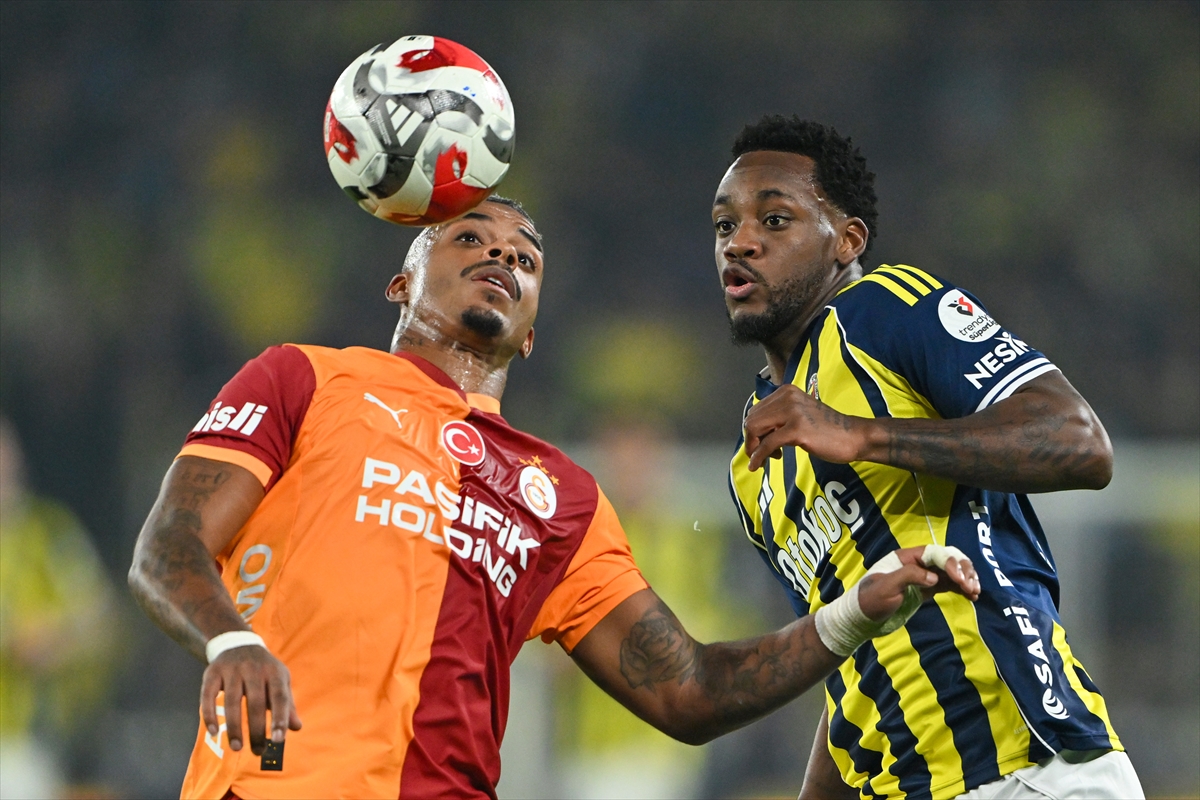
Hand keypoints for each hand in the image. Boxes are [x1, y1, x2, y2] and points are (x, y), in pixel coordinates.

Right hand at [201, 645, 301, 754]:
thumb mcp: (280, 681)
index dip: (280, 718)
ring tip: (237, 747)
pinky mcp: (212, 673)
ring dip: (234, 727)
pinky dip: (209, 714)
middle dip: (257, 730)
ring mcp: (231, 670)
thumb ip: (287, 704)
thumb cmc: (264, 669)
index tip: (279, 739)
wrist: (238, 642)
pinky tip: (214, 732)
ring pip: (231, 701)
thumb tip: (296, 728)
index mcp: (274, 672)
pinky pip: (207, 696)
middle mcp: (253, 669)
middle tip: (258, 751)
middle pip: (255, 702)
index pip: (279, 697)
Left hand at [743, 384, 866, 469]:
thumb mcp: (798, 414)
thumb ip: (779, 416)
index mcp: (786, 391)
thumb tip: (754, 431)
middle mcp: (787, 397)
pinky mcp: (797, 429)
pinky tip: (758, 465)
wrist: (853, 436)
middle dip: (751, 440)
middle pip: (751, 420)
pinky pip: (767, 444)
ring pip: (755, 430)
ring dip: (754, 448)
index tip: (760, 444)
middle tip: (760, 454)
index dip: (752, 430)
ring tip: (765, 459)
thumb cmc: (827, 429)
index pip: (755, 410)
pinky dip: (759, 457)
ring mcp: (792, 412)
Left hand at [857, 545, 979, 621]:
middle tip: (971, 587)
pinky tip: (972, 596)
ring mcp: (923, 577)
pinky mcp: (926, 590)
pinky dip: (961, 588)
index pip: (935, 553)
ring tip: (974, 592)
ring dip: (965, 578)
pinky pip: (948, 584)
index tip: (960, 580)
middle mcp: (917, 563)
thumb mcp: (887, 587)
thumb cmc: (870, 600)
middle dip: (962, 570)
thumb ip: (910, 577)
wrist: (862, 618)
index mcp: (907, 557)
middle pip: (947, 559)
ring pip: (951, 571)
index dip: (951, 563)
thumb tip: (935, 577)